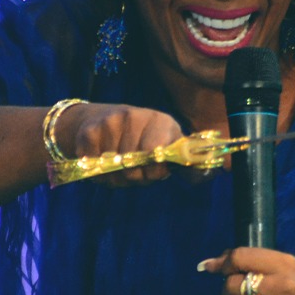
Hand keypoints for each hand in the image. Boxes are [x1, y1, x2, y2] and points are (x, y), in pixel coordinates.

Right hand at [57, 103, 182, 185]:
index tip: (155, 173)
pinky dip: (99, 173)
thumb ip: (182, 160)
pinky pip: (94, 167)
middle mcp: (135, 117)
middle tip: (137, 173)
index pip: (156, 152)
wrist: (101, 118)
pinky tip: (103, 162)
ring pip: (113, 170)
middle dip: (135, 177)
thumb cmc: (143, 138)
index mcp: (160, 121)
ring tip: (121, 167)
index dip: (155, 170)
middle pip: (133, 166)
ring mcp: (110, 123)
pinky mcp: (89, 132)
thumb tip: (205, 174)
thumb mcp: (166, 142)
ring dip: (117, 178)